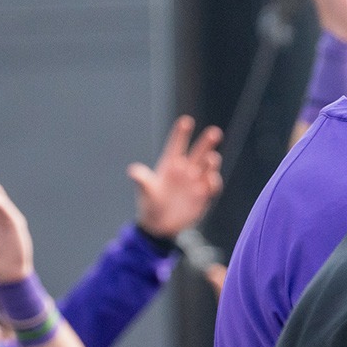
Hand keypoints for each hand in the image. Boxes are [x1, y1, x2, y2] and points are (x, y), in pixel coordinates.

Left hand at [130, 116, 223, 238]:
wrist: (159, 226)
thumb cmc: (149, 204)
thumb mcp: (145, 191)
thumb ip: (142, 180)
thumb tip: (132, 170)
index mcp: (169, 166)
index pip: (176, 146)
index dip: (181, 134)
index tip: (186, 121)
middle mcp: (185, 171)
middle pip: (197, 153)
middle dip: (206, 143)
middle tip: (214, 132)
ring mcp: (195, 183)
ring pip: (207, 168)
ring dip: (211, 163)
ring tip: (211, 158)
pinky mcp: (203, 196)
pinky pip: (211, 186)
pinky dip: (213, 182)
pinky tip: (211, 179)